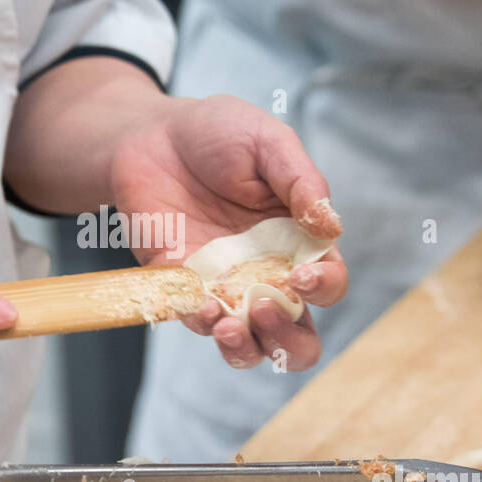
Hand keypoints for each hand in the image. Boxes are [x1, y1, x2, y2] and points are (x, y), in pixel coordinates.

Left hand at [110, 96, 347, 371]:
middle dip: (288, 340)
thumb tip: (331, 225)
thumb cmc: (218, 134)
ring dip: (245, 347)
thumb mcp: (267, 142)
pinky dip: (200, 323)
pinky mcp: (181, 288)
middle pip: (297, 336)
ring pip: (249, 346)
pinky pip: (196, 322)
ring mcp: (224, 286)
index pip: (329, 283)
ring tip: (228, 324)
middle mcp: (266, 274)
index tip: (301, 275)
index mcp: (299, 242)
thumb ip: (301, 180)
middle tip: (263, 307)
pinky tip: (198, 303)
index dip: (324, 288)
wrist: (150, 135)